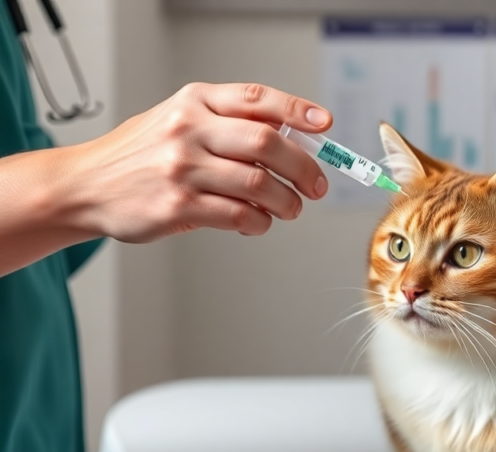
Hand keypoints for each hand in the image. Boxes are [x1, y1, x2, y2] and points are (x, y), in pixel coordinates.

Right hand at [67, 82, 332, 241]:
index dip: (298, 110)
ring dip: (287, 201)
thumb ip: (228, 125)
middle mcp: (189, 130)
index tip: (324, 124)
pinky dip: (260, 222)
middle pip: (268, 143)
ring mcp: (183, 168)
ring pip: (260, 184)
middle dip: (304, 167)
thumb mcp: (179, 120)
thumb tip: (293, 142)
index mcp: (195, 102)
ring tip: (290, 208)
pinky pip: (240, 215)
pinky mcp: (178, 206)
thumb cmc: (141, 154)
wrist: (85, 186)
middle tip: (316, 185)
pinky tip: (258, 222)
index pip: (257, 99)